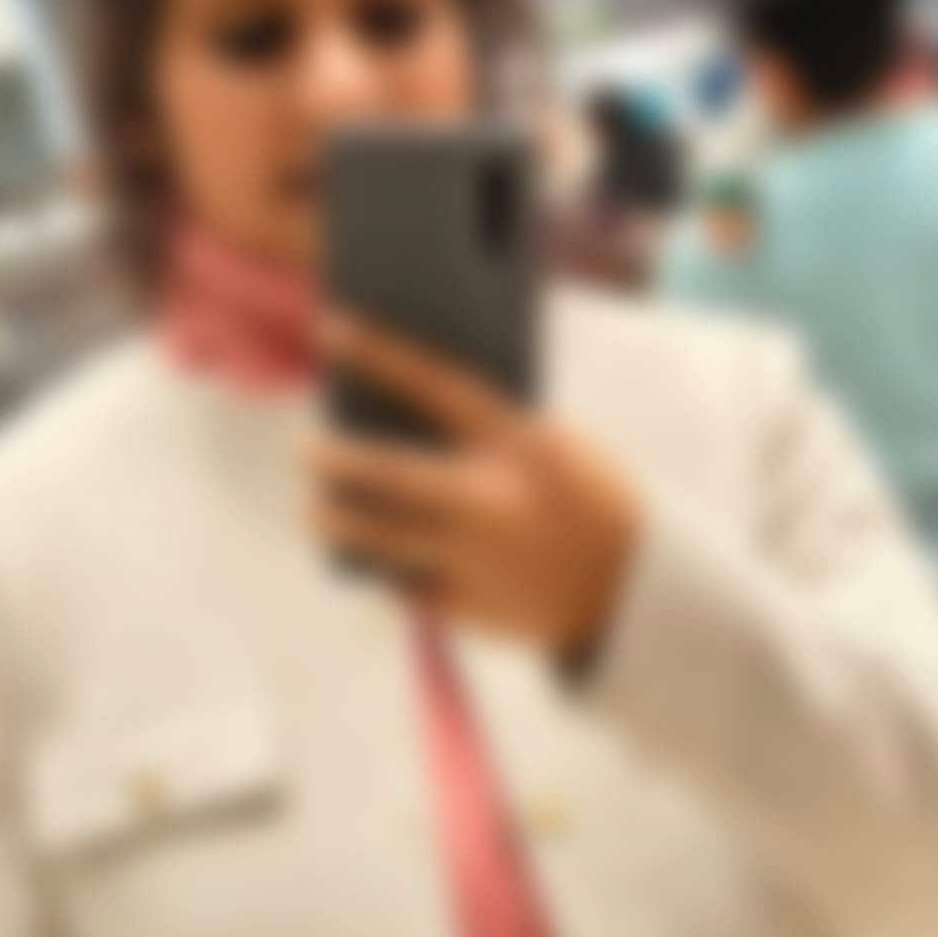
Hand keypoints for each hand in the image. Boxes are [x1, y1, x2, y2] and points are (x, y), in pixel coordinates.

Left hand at [305, 311, 643, 654]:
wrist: (630, 593)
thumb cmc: (589, 504)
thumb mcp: (552, 449)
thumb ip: (490, 433)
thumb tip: (406, 419)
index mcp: (521, 445)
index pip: (436, 385)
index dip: (380, 355)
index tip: (333, 330)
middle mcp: (490, 498)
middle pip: (385, 474)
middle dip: (333, 460)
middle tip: (307, 452)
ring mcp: (473, 556)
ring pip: (376, 537)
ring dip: (335, 521)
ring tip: (315, 512)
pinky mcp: (464, 606)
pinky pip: (401, 583)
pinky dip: (385, 568)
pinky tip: (374, 559)